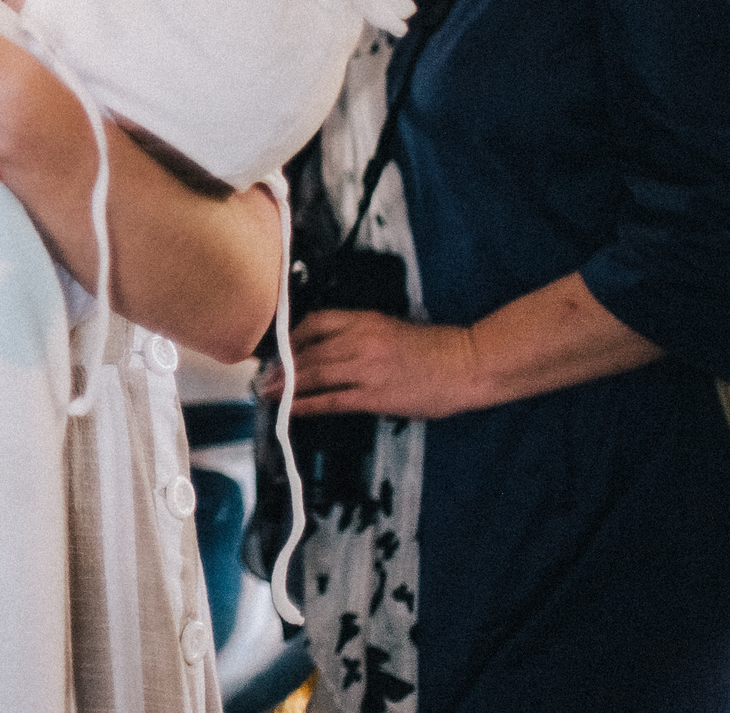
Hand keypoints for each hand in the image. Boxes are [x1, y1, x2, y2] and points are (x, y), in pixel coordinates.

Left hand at [258, 310, 482, 421]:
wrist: (467, 365)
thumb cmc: (433, 348)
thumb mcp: (390, 328)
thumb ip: (358, 333)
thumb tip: (324, 347)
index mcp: (364, 320)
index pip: (315, 322)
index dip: (291, 336)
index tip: (277, 348)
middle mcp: (360, 340)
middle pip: (308, 351)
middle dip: (281, 365)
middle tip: (262, 376)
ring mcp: (366, 369)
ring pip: (314, 375)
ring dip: (286, 385)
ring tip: (267, 392)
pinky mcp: (375, 396)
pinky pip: (332, 401)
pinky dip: (307, 404)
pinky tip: (291, 409)